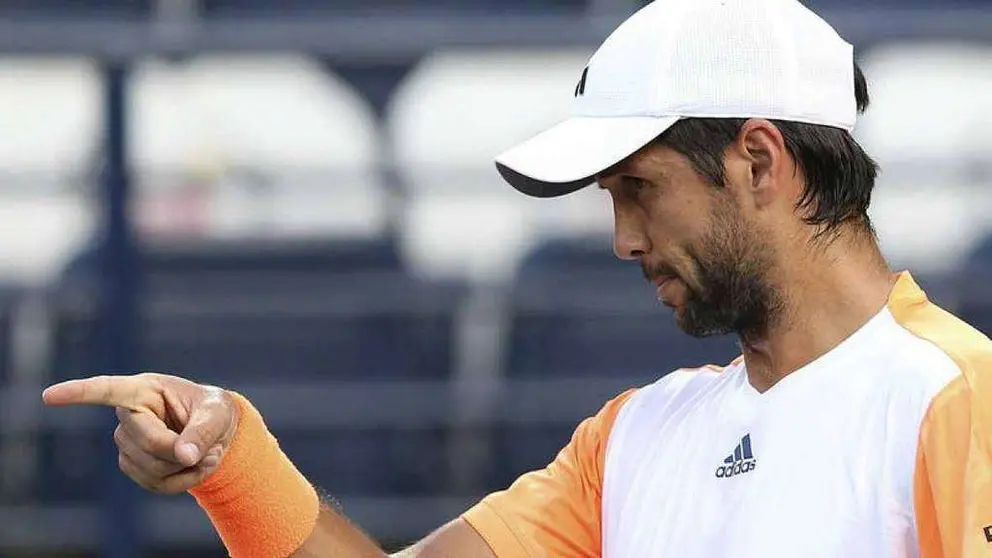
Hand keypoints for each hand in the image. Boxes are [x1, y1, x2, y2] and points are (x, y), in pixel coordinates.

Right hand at [42, 373, 239, 494]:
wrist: (215, 433)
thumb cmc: (213, 411)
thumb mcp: (217, 412)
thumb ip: (203, 431)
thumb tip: (183, 455)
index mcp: (144, 390)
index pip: (107, 390)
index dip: (78, 393)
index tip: (48, 396)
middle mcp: (128, 416)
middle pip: (150, 443)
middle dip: (184, 450)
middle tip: (213, 445)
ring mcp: (126, 443)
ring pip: (154, 469)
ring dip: (189, 468)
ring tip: (208, 452)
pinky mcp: (133, 467)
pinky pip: (158, 485)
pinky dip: (186, 481)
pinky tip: (196, 466)